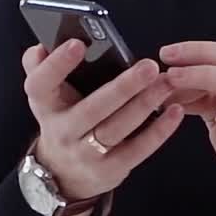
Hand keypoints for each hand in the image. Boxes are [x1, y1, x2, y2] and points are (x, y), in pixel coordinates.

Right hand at [23, 40, 183, 215]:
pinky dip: (159, 131)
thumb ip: (43, 67)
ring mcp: (85, 154)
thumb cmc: (66, 118)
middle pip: (92, 109)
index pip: (40, 85)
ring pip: (116, 128)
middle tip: (149, 65)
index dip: (57, 65)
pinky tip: (176, 111)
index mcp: (46, 106)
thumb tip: (41, 46)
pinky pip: (137, 150)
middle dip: (122, 87)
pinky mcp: (110, 170)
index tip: (77, 43)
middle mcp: (62, 131)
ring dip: (145, 105)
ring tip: (167, 83)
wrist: (64, 173)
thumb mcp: (49, 96)